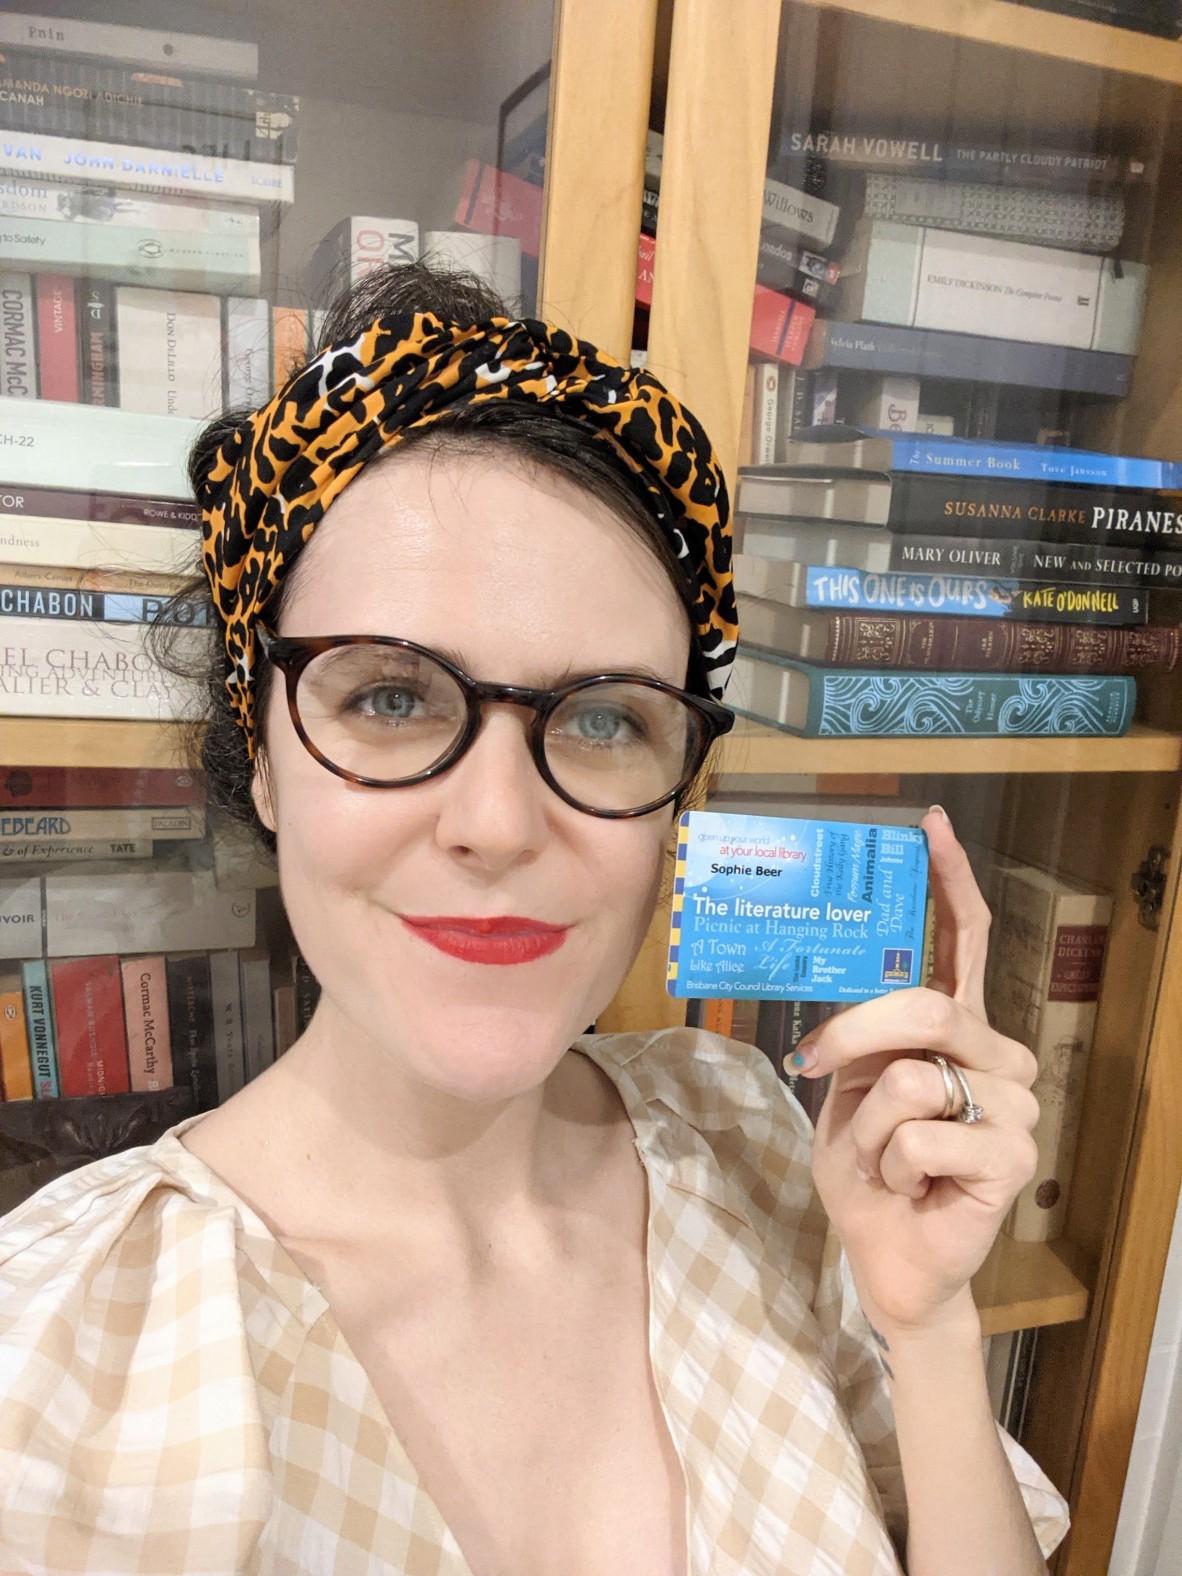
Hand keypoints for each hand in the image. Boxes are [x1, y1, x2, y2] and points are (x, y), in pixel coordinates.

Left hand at [792, 808, 1039, 1335]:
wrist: (885, 1256)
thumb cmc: (867, 1167)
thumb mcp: (847, 1089)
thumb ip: (859, 1038)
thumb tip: (839, 1000)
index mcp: (955, 1029)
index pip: (965, 941)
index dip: (949, 882)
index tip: (928, 826)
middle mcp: (995, 1055)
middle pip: (926, 1006)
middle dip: (854, 1036)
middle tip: (814, 1065)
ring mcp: (1014, 1104)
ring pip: (911, 1080)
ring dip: (868, 1130)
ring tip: (888, 1160)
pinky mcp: (1014, 1156)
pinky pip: (921, 1136)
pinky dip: (891, 1166)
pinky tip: (913, 1187)